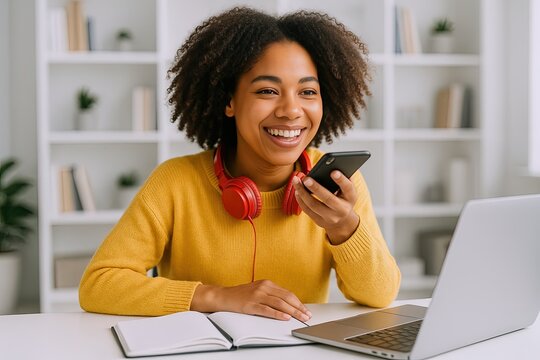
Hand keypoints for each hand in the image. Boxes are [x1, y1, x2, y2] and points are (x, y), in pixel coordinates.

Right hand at [191, 280, 311, 321]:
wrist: (223, 296)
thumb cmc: (241, 295)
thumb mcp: (258, 291)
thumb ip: (271, 295)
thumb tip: (287, 305)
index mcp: (267, 283)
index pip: (288, 293)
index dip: (298, 302)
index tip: (306, 309)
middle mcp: (264, 287)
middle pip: (286, 298)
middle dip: (299, 308)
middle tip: (307, 315)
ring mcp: (257, 295)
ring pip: (279, 303)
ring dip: (292, 312)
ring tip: (300, 318)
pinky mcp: (250, 304)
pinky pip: (267, 310)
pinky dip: (277, 314)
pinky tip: (285, 317)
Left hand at [292, 170, 359, 244]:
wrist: (342, 221)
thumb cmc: (343, 198)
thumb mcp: (347, 190)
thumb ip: (342, 179)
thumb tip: (332, 165)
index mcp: (351, 198)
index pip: (347, 188)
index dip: (341, 180)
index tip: (333, 171)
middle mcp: (342, 209)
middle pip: (328, 199)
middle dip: (316, 188)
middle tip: (306, 178)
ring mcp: (330, 217)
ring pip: (314, 205)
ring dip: (303, 192)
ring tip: (296, 181)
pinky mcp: (320, 221)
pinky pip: (308, 210)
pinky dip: (300, 200)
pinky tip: (297, 191)